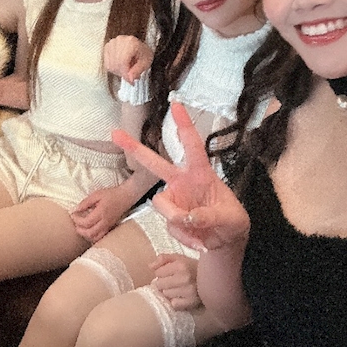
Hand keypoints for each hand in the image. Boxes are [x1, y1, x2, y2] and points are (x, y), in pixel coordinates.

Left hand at [71, 186, 130, 242]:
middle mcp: (105, 222)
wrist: (125, 197)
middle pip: (90, 233)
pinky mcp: (110, 228)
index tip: (73, 214)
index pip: (86, 222)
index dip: (77, 220)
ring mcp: (108, 226)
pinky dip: (93, 236)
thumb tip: (76, 209)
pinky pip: (100, 237)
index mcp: (101, 213)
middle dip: (80, 230)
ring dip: (86, 235)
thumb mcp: (96, 194)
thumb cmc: (111, 194)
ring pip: (95, 237)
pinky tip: (89, 230)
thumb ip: (86, 202)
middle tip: (75, 224)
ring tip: (81, 228)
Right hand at [103, 35, 152, 83]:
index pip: (123, 61)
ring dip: (119, 72)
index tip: (131, 82)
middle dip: (124, 74)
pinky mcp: (107, 47)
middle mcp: (119, 41)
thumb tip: (130, 79)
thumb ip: (137, 71)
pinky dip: (114, 69)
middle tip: (131, 77)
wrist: (139, 47)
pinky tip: (121, 67)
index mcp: (131, 42)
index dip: (126, 74)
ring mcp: (112, 43)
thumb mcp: (146, 63)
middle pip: (116, 64)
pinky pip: (107, 64)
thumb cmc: (144, 53)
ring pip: (111, 65)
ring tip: (127, 70)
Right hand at [112, 102, 248, 252]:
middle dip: (134, 148)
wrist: (225, 242)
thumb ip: (207, 216)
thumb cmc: (231, 221)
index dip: (184, 125)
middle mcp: (183, 182)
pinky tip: (198, 239)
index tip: (175, 105)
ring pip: (161, 203)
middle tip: (115, 133)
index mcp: (201, 173)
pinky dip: (184, 236)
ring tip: (199, 232)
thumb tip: (186, 217)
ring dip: (178, 219)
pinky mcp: (170, 217)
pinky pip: (169, 225)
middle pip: (155, 163)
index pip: (193, 145)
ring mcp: (174, 199)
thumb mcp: (229, 218)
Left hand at [150, 253, 199, 310]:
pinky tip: (181, 296)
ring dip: (169, 292)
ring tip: (177, 288)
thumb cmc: (192, 266)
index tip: (168, 273)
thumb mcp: (178, 257)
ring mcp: (189, 291)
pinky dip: (176, 301)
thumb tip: (150, 266)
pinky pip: (174, 304)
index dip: (161, 273)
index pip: (157, 272)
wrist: (212, 278)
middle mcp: (184, 278)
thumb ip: (163, 258)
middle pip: (159, 284)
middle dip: (164, 283)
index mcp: (180, 264)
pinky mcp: (192, 302)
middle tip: (172, 281)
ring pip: (166, 294)